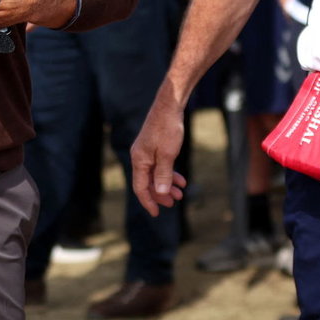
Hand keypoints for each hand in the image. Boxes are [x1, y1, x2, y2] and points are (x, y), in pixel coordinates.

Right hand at [131, 96, 188, 216]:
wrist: (169, 106)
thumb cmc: (167, 128)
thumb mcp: (167, 154)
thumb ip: (163, 174)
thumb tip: (161, 192)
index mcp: (139, 160)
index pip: (140, 187)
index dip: (148, 202)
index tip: (156, 213)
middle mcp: (140, 157)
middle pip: (147, 183)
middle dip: (160, 194)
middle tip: (173, 203)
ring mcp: (146, 152)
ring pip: (155, 175)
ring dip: (167, 185)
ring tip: (180, 193)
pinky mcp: (154, 146)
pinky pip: (159, 166)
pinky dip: (169, 174)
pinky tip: (181, 179)